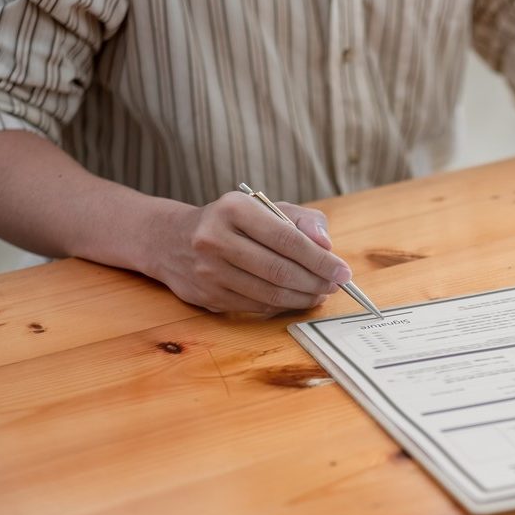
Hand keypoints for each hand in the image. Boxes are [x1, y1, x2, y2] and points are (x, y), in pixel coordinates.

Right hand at [148, 191, 349, 313]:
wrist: (172, 240)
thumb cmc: (231, 221)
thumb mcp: (265, 207)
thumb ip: (302, 221)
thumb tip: (326, 246)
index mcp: (234, 209)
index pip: (287, 240)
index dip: (320, 260)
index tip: (343, 271)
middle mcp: (215, 239)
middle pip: (280, 271)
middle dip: (315, 282)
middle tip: (334, 286)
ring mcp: (208, 271)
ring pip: (269, 294)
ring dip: (302, 298)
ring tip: (319, 294)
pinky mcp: (207, 296)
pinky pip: (255, 307)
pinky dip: (282, 307)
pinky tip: (295, 299)